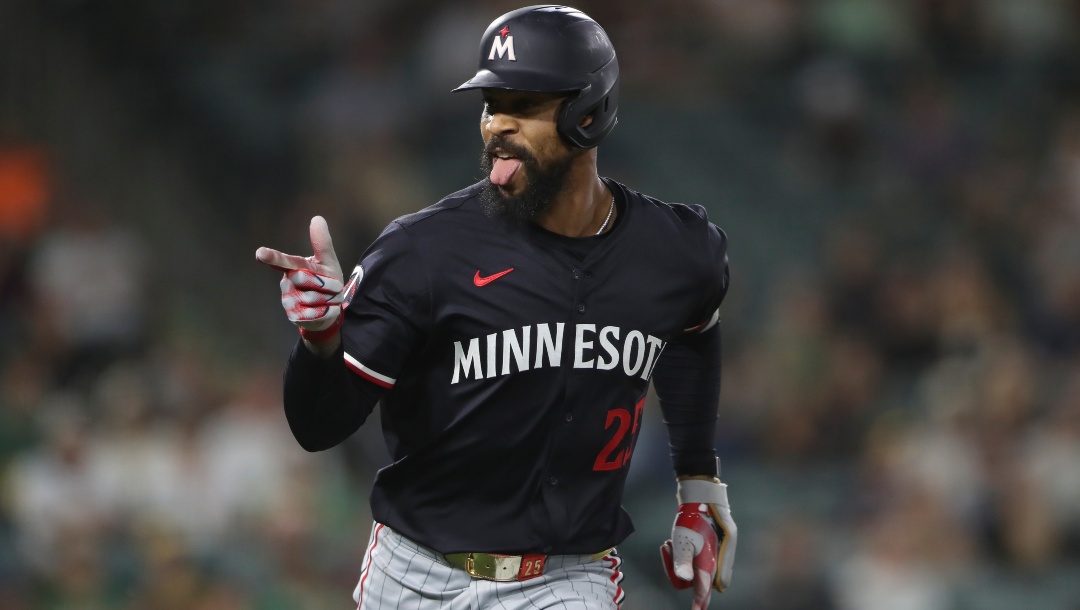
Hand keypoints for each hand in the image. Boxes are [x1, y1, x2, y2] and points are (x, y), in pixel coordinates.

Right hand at [255, 216, 344, 342]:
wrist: (330, 309)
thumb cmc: (328, 282)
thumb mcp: (328, 261)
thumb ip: (322, 243)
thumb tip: (317, 218)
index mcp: (293, 267)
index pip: (282, 261)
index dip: (272, 257)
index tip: (260, 253)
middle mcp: (286, 283)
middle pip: (303, 277)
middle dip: (325, 282)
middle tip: (330, 287)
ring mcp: (288, 300)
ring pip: (312, 297)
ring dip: (328, 298)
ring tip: (327, 299)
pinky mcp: (294, 315)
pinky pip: (314, 312)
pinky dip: (326, 310)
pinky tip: (323, 310)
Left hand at [660, 478, 736, 609]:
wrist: (704, 498)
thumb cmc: (692, 519)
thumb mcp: (683, 540)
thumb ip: (683, 562)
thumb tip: (685, 581)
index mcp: (710, 563)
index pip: (704, 590)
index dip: (699, 602)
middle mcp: (715, 563)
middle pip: (694, 581)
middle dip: (676, 571)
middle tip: (665, 548)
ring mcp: (713, 556)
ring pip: (692, 570)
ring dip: (676, 559)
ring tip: (668, 542)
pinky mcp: (710, 549)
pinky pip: (693, 560)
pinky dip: (681, 554)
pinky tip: (672, 541)